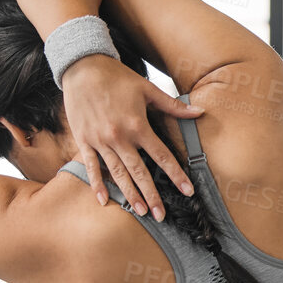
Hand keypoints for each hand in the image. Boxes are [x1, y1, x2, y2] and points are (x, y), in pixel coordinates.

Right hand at [61, 54, 200, 218]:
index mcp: (138, 125)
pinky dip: (97, 184)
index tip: (188, 190)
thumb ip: (172, 106)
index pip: (162, 156)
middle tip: (162, 215)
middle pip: (140, 172)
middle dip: (152, 195)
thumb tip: (200, 112)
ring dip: (130, 194)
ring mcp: (99, 140)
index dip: (176, 174)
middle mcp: (119, 137)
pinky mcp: (84, 140)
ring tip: (141, 212)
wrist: (82, 67)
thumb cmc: (117, 77)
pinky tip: (104, 200)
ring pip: (118, 173)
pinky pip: (91, 166)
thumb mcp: (147, 88)